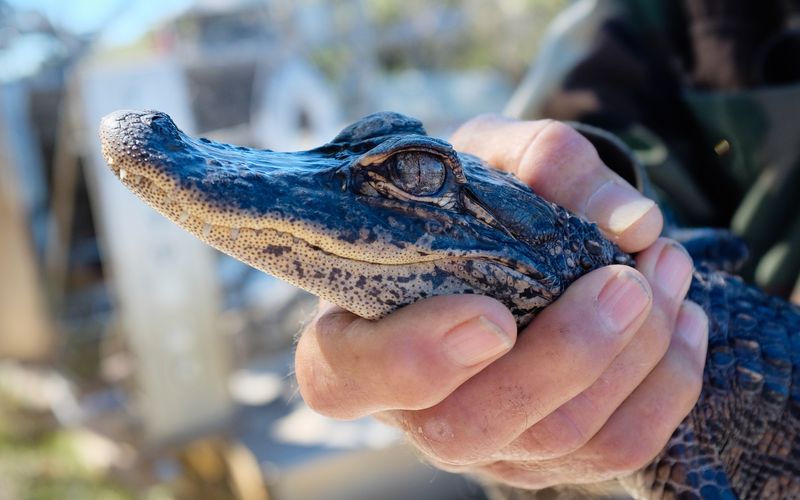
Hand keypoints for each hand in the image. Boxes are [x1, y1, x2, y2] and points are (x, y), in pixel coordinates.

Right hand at [294, 116, 708, 488]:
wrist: (495, 248)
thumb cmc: (466, 205)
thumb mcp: (485, 157)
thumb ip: (539, 159)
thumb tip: (628, 222)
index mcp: (356, 340)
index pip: (349, 377)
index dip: (414, 360)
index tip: (490, 315)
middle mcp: (412, 410)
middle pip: (472, 425)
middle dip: (565, 356)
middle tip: (625, 279)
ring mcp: (483, 443)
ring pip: (558, 438)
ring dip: (633, 356)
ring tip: (667, 267)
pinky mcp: (547, 457)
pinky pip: (617, 449)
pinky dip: (665, 383)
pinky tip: (681, 316)